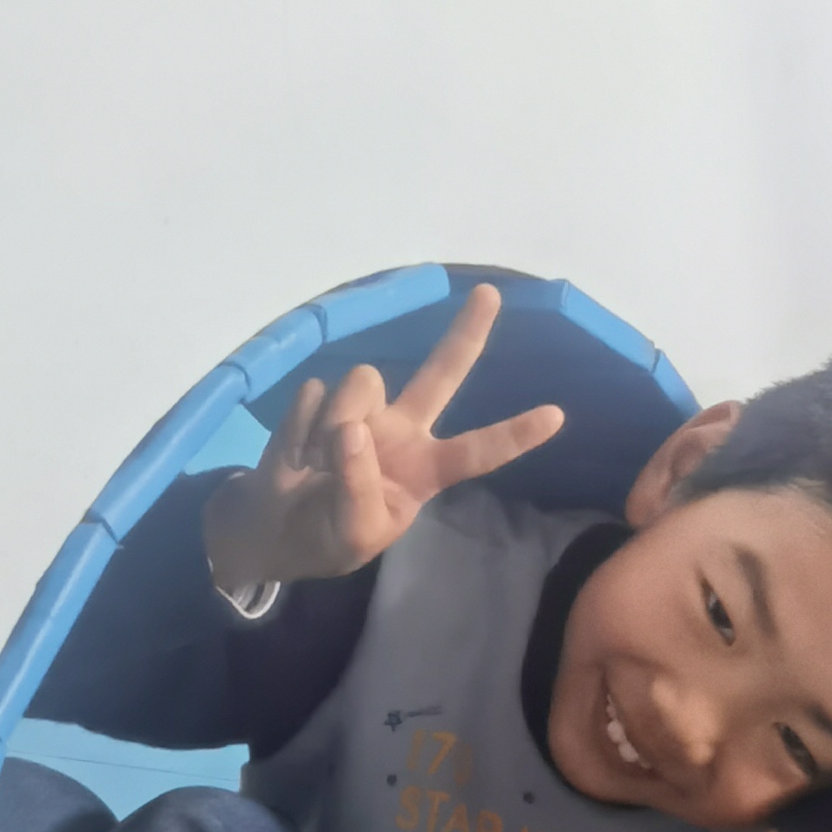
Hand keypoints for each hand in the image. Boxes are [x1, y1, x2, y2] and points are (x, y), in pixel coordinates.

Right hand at [202, 284, 565, 589]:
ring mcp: (361, 410)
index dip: (514, 435)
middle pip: (441, 374)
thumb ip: (357, 487)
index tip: (557, 416)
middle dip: (466, 333)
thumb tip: (352, 428)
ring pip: (359, 385)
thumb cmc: (329, 538)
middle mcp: (402, 429)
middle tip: (490, 293)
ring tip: (315, 466)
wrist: (274, 532)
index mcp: (425, 470)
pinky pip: (311, 398)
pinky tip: (295, 455)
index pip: (476, 452)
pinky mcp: (318, 400)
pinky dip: (296, 432)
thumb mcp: (354, 534)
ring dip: (331, 425)